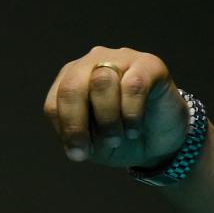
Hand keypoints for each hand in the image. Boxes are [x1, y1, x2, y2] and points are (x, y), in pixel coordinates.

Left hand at [43, 46, 189, 168]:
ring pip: (102, 82)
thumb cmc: (119, 136)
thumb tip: (74, 146)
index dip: (67, 132)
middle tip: (98, 146)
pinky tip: (135, 129)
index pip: (54, 103)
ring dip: (108, 119)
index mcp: (70, 81)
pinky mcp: (149, 64)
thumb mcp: (92, 143)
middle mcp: (92, 63)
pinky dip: (132, 114)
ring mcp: (120, 59)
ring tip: (119, 137)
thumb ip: (77, 137)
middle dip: (79, 123)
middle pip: (72, 87)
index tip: (80, 154)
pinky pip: (133, 85)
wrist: (158, 139)